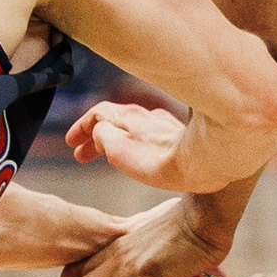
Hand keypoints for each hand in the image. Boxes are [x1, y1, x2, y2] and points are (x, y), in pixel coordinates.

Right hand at [66, 100, 215, 191]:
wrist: (206, 162)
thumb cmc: (161, 160)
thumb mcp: (117, 148)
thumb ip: (101, 135)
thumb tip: (100, 132)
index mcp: (128, 116)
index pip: (97, 113)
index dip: (81, 127)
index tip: (70, 143)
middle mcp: (145, 115)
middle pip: (113, 120)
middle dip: (93, 136)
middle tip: (80, 155)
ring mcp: (162, 124)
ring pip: (130, 127)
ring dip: (112, 140)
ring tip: (103, 156)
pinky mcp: (178, 135)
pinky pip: (147, 134)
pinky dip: (132, 142)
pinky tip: (136, 155)